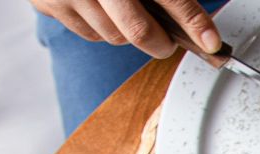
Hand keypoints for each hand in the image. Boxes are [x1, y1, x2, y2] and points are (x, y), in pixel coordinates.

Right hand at [30, 0, 220, 58]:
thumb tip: (193, 20)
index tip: (212, 44)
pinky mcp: (48, 3)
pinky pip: (88, 33)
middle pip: (138, 31)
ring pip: (113, 37)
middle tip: (168, 42)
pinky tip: (100, 7)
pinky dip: (100, 27)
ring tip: (125, 9)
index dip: (194, 22)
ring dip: (126, 32)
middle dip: (160, 42)